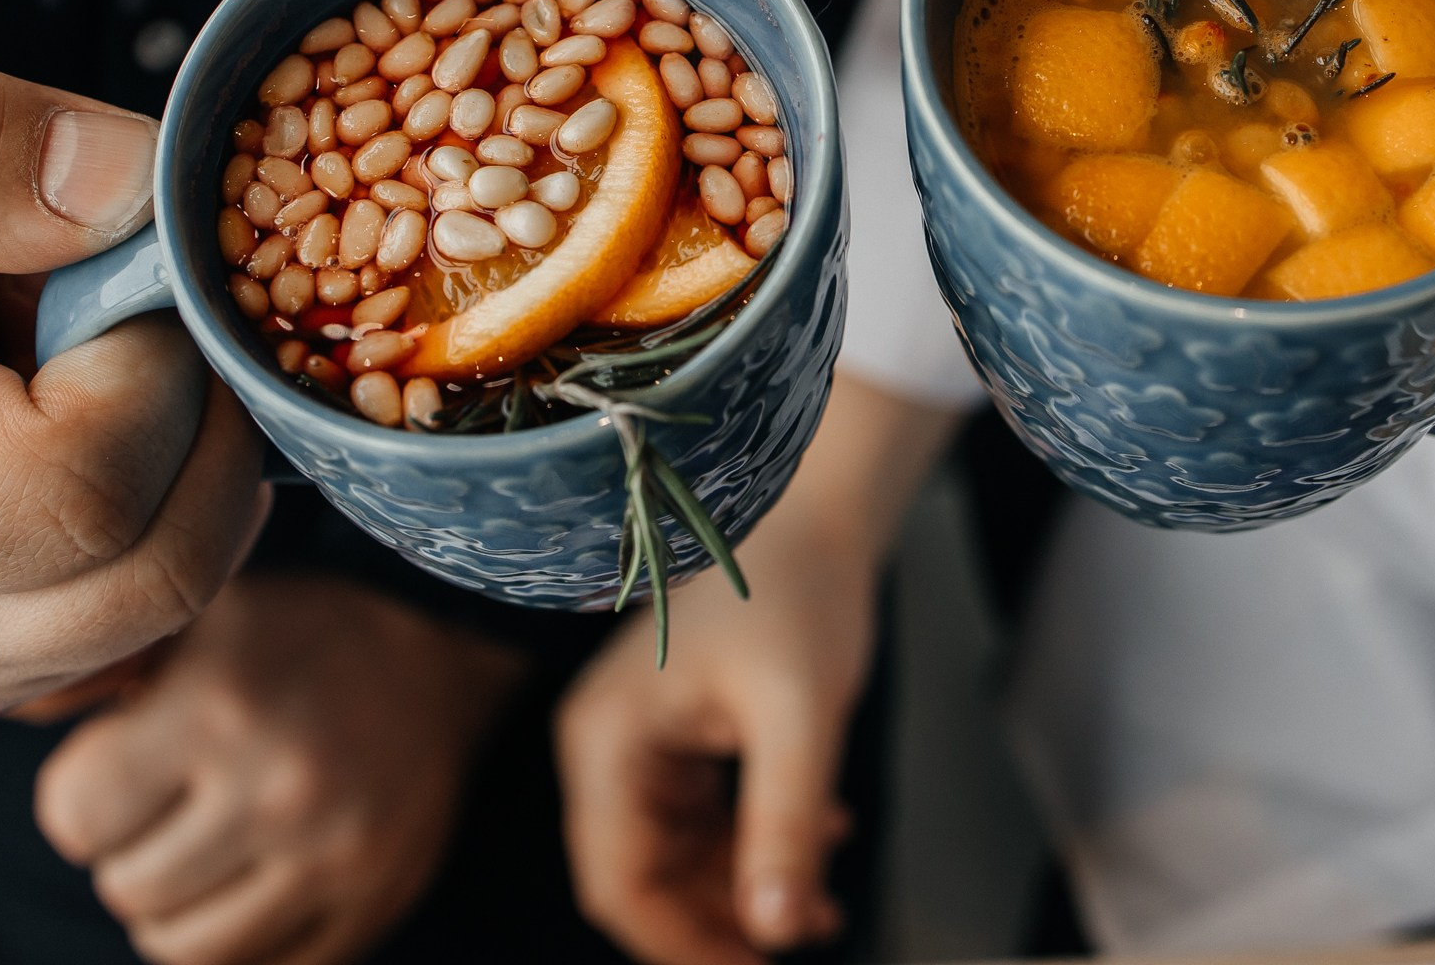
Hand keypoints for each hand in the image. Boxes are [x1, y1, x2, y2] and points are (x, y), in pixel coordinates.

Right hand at [0, 59, 266, 725]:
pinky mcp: (12, 665)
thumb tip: (126, 187)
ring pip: (185, 593)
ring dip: (198, 450)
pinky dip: (184, 493)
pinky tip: (113, 408)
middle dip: (196, 405)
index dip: (147, 353)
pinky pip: (174, 602)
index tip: (112, 257)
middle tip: (138, 299)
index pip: (81, 485)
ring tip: (110, 348)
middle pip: (159, 564)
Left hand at [36, 572, 521, 964]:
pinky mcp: (376, 901)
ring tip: (206, 844)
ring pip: (181, 948)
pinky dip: (239, 937)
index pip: (76, 817)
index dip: (86, 794)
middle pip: (124, 890)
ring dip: (176, 904)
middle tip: (172, 802)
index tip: (124, 761)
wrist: (446, 642)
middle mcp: (278, 786)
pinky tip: (255, 876)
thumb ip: (92, 669)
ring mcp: (335, 855)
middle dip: (131, 849)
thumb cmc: (291, 628)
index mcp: (219, 705)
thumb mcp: (194, 616)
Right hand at [556, 371, 956, 964]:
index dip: (680, 945)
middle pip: (646, 877)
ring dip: (747, 886)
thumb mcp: (798, 717)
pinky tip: (824, 835)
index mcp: (607, 740)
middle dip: (722, 920)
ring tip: (827, 899)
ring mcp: (642, 741)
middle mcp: (608, 746)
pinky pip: (705, 820)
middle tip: (803, 937)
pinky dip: (757, 841)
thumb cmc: (796, 589)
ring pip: (680, 856)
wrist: (819, 513)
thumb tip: (778, 932)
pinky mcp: (681, 736)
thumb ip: (783, 827)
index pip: (617, 882)